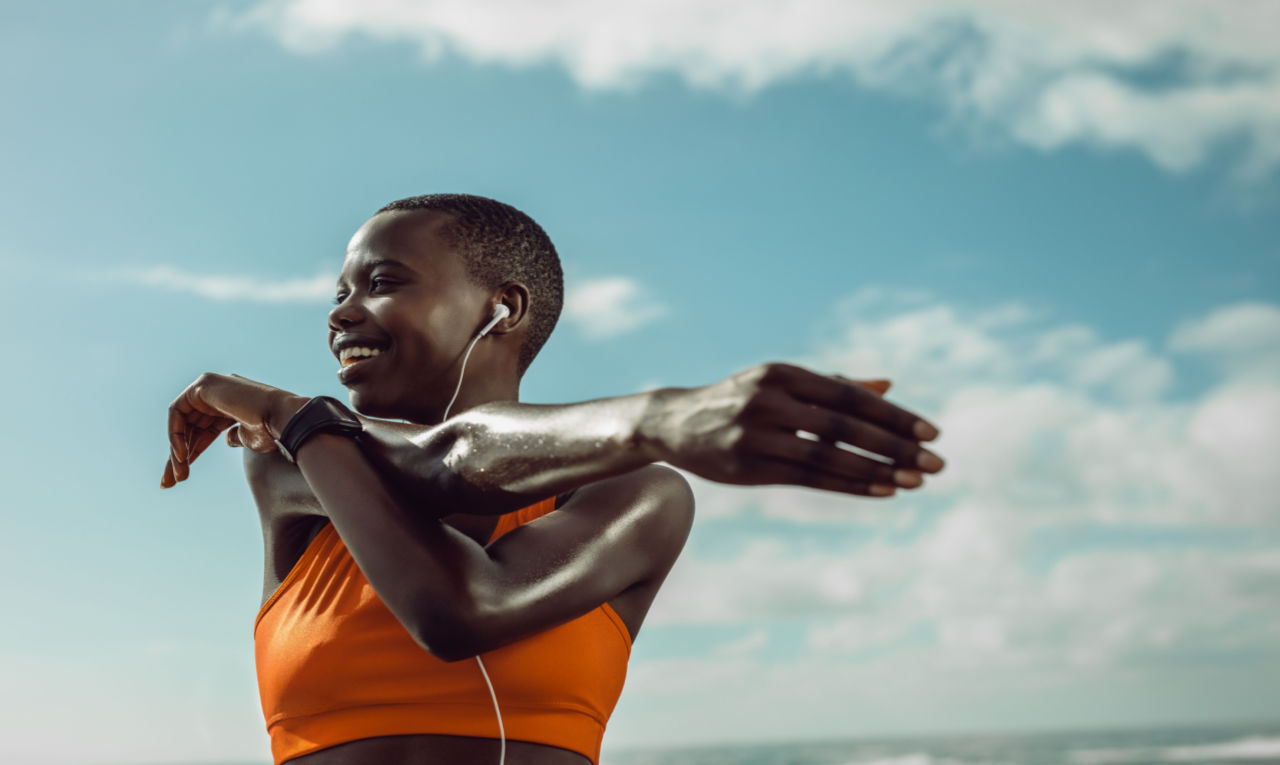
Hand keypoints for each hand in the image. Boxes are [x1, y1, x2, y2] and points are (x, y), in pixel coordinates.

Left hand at [161, 372, 305, 487]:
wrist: (285, 420)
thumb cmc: (273, 431)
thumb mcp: (249, 437)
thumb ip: (235, 436)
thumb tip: (227, 439)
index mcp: (230, 404)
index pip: (202, 430)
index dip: (191, 453)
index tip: (181, 477)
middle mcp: (218, 392)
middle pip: (188, 427)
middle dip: (178, 455)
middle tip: (170, 482)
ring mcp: (211, 385)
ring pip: (180, 422)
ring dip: (176, 451)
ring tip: (177, 475)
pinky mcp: (203, 384)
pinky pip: (177, 412)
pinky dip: (175, 435)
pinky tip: (180, 455)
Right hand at [641, 362, 942, 496]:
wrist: (675, 423)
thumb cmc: (740, 400)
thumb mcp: (782, 384)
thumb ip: (834, 385)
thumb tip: (890, 384)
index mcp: (784, 373)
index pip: (850, 395)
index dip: (894, 415)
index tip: (932, 432)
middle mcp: (770, 400)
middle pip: (846, 426)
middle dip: (896, 446)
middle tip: (937, 462)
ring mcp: (757, 435)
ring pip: (830, 457)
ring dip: (878, 471)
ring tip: (917, 481)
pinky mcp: (750, 466)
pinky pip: (811, 479)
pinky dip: (850, 485)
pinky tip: (883, 490)